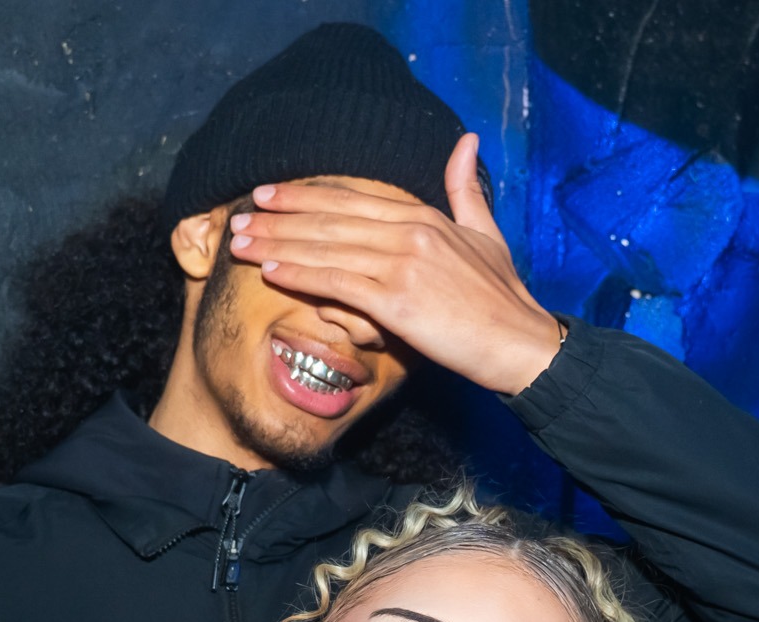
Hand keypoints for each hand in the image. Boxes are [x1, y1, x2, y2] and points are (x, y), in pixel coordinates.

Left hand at [227, 133, 564, 394]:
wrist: (520, 342)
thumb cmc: (503, 297)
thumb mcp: (487, 233)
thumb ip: (464, 190)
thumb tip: (466, 141)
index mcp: (425, 217)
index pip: (352, 200)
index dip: (305, 196)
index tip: (269, 194)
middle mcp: (409, 234)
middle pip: (329, 221)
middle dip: (278, 219)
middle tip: (239, 217)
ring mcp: (402, 266)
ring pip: (326, 249)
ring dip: (276, 244)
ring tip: (238, 244)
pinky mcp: (397, 302)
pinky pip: (336, 283)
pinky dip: (300, 275)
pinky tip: (270, 271)